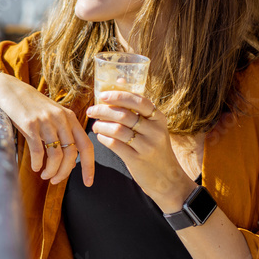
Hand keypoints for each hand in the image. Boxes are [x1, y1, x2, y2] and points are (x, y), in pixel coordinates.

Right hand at [0, 73, 94, 186]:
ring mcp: (46, 121)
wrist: (10, 90)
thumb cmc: (31, 107)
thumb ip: (64, 136)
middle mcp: (61, 119)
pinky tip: (35, 167)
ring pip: (56, 156)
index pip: (86, 145)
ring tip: (44, 175)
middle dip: (64, 173)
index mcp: (70, 118)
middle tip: (55, 181)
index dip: (89, 166)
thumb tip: (71, 163)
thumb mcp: (53, 117)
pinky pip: (38, 151)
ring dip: (51, 171)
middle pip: (71, 154)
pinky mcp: (30, 125)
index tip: (88, 182)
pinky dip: (38, 163)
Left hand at [85, 91, 194, 211]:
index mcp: (159, 118)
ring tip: (95, 125)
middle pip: (124, 115)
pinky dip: (104, 138)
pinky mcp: (137, 160)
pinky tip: (100, 136)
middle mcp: (155, 130)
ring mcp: (147, 146)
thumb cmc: (154, 148)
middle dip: (103, 111)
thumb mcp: (152, 127)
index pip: (139, 101)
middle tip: (91, 111)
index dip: (119, 96)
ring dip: (101, 125)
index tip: (103, 95)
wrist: (167, 178)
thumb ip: (136, 107)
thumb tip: (119, 80)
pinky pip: (115, 145)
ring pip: (117, 130)